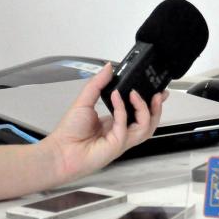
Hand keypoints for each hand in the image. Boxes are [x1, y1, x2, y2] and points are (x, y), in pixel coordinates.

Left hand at [43, 63, 165, 181]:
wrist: (60, 151)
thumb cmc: (69, 132)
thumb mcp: (84, 100)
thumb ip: (98, 83)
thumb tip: (109, 68)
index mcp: (116, 123)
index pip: (139, 113)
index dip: (151, 103)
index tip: (157, 91)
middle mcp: (122, 132)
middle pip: (149, 122)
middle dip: (157, 108)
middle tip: (159, 94)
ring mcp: (122, 140)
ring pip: (145, 127)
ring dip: (145, 109)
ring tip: (137, 93)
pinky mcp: (117, 144)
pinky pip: (125, 125)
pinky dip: (122, 109)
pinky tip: (116, 97)